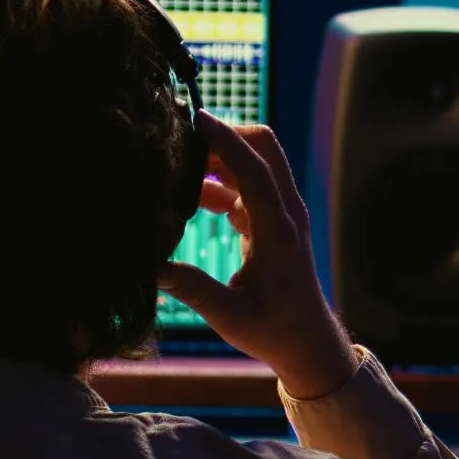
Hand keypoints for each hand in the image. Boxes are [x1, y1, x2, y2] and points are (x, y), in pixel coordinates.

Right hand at [155, 112, 358, 399]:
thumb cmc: (272, 330)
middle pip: (263, 149)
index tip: (196, 118)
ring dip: (220, 158)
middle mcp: (285, 213)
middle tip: (182, 142)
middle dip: (224, 136)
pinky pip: (248, 184)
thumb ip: (192, 289)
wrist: (306, 341)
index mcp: (278, 232)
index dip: (226, 141)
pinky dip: (221, 180)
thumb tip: (151, 265)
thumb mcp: (229, 315)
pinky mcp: (273, 219)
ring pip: (255, 163)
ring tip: (178, 170)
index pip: (256, 170)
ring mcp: (282, 213)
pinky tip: (192, 196)